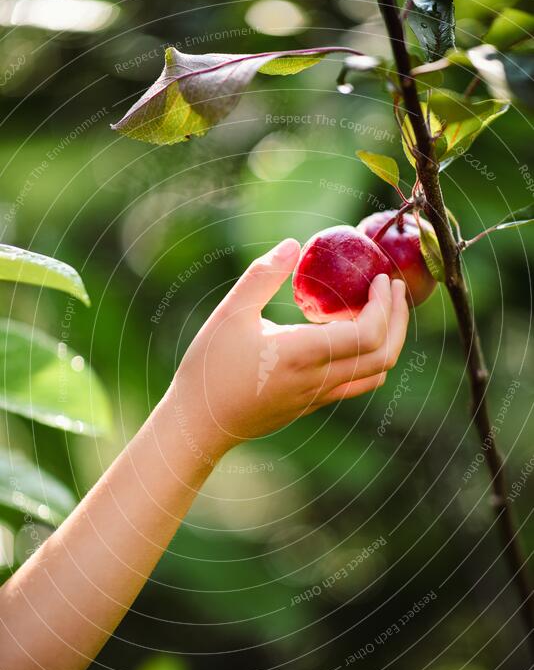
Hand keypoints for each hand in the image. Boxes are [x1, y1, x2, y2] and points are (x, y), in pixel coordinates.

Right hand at [171, 238, 408, 461]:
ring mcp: (318, 397)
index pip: (367, 335)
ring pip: (375, 373)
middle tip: (394, 288)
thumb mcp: (230, 313)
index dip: (384, 305)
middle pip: (384, 355)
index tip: (381, 279)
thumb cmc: (209, 368)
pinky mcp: (312, 404)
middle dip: (398, 319)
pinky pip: (357, 383)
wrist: (199, 425)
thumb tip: (294, 244)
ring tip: (383, 310)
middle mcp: (318, 380)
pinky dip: (370, 357)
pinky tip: (353, 335)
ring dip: (389, 340)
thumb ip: (263, 276)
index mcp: (301, 354)